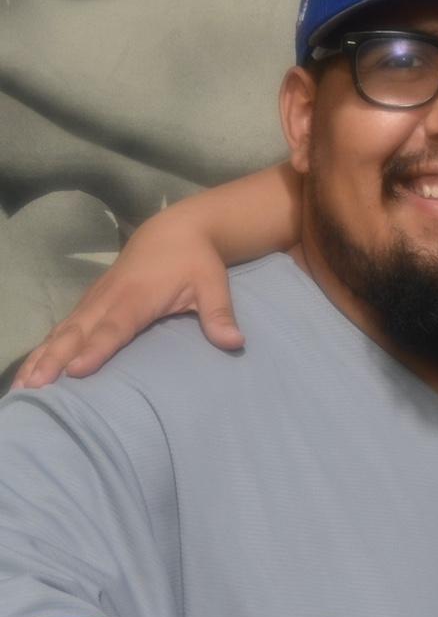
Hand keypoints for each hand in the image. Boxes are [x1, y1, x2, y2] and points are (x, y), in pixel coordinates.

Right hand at [13, 214, 242, 388]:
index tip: (76, 370)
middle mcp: (110, 298)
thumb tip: (235, 342)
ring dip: (42, 356)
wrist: (175, 229)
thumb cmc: (196, 260)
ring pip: (64, 330)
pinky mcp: (90, 302)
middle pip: (78, 332)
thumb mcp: (214, 283)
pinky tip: (32, 370)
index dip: (96, 349)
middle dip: (55, 358)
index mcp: (138, 296)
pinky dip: (45, 347)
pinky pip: (63, 328)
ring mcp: (95, 299)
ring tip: (24, 386)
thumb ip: (220, 313)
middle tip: (34, 387)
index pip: (115, 327)